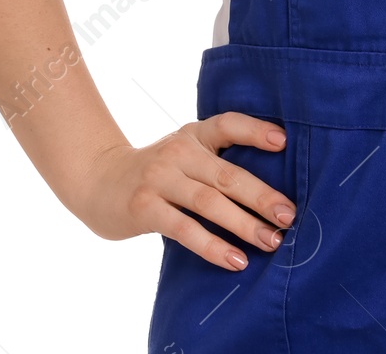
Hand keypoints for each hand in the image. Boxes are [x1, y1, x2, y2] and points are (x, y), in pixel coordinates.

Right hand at [71, 113, 295, 270]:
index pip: (228, 125)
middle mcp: (178, 152)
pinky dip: (212, 246)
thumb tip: (270, 191)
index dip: (256, 131)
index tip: (284, 142)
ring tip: (270, 241)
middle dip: (262, 196)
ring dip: (243, 224)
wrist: (97, 181)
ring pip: (209, 202)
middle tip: (289, 216)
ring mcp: (160, 179)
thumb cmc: (155, 172)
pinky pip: (184, 229)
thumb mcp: (183, 154)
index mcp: (193, 135)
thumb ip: (215, 162)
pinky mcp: (144, 208)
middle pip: (227, 174)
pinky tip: (235, 259)